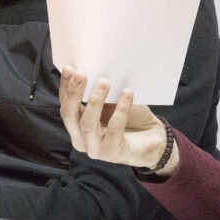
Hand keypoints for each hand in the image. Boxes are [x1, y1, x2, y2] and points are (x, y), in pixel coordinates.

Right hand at [59, 66, 176, 173]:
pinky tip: (127, 93)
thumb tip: (94, 67)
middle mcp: (81, 140)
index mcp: (76, 127)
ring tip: (104, 82)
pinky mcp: (113, 153)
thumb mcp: (112, 102)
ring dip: (95, 100)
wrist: (154, 140)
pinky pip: (114, 128)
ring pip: (88, 124)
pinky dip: (121, 109)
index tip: (69, 67)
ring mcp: (96, 149)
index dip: (65, 87)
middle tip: (81, 73)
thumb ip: (99, 92)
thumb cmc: (131, 119)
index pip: (66, 105)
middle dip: (74, 92)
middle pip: (70, 115)